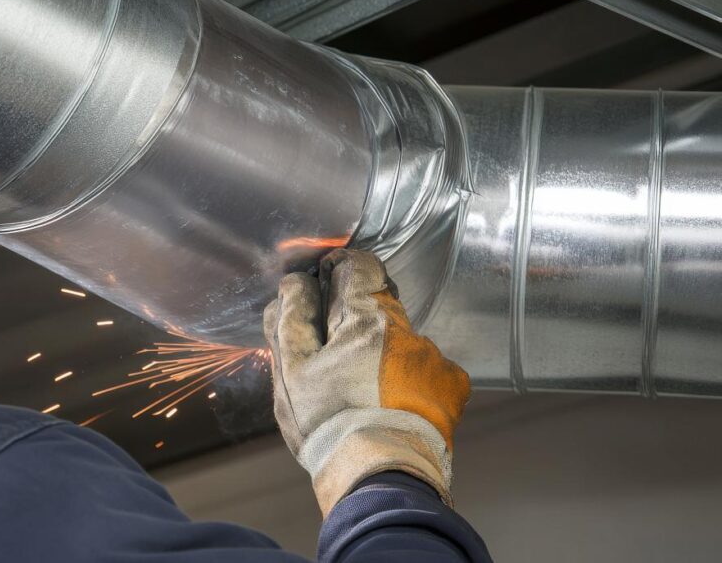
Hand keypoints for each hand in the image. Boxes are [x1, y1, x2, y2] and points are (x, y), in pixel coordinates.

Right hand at [263, 249, 469, 514]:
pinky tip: (392, 407)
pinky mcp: (451, 385)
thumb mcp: (292, 373)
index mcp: (365, 318)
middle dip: (356, 322)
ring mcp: (432, 358)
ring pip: (401, 342)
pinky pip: (426, 371)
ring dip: (383, 356)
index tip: (326, 284)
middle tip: (336, 354)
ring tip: (363, 394)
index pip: (360, 266)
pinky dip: (409, 382)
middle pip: (381, 305)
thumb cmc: (330, 424)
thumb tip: (294, 285)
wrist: (381, 475)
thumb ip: (291, 320)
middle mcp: (406, 330)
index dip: (340, 270)